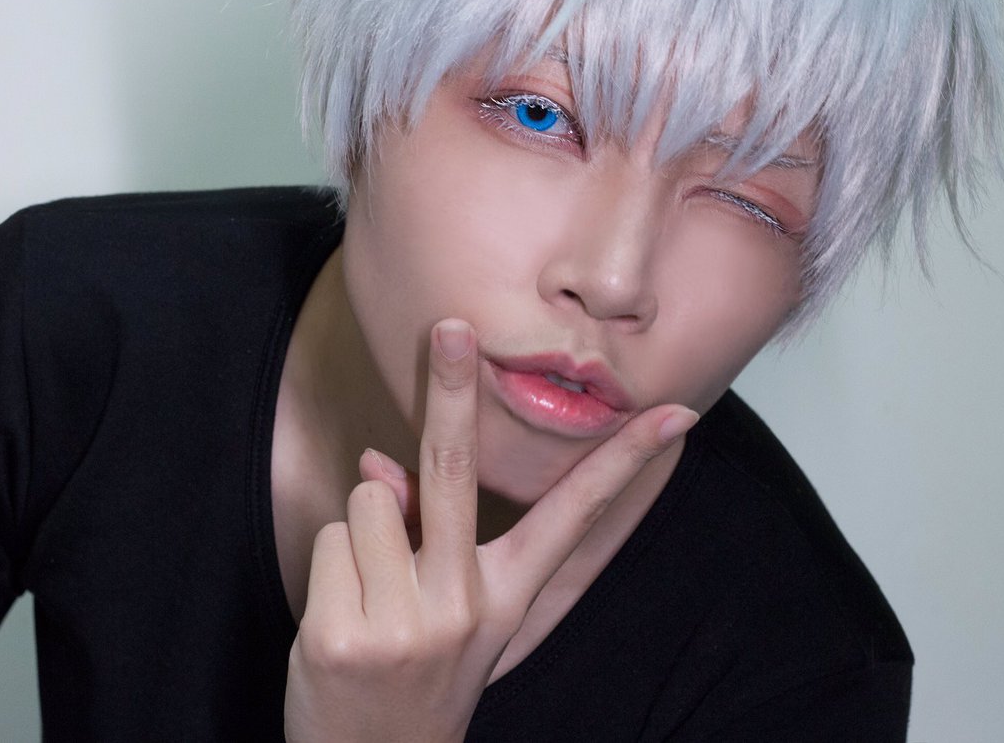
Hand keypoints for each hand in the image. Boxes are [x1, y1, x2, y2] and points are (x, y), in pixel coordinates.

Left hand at [283, 319, 697, 742]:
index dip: (625, 462)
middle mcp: (465, 604)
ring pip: (368, 501)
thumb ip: (422, 534)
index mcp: (505, 595)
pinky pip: (329, 541)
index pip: (576, 517)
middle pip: (453, 468)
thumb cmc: (411, 678)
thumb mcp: (441, 612)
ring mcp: (406, 621)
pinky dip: (330, 566)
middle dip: (452, 387)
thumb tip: (378, 464)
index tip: (674, 414)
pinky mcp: (345, 634)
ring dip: (361, 533)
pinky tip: (343, 621)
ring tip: (372, 595)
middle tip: (452, 326)